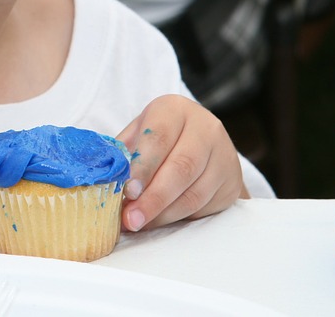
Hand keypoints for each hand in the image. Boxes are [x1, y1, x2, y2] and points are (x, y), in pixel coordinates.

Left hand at [115, 95, 244, 231]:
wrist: (202, 144)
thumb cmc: (158, 138)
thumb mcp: (138, 135)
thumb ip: (122, 155)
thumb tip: (103, 184)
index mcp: (175, 109)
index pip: (158, 137)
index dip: (142, 167)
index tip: (127, 191)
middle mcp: (205, 128)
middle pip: (181, 167)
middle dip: (153, 198)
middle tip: (131, 219)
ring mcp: (224, 155)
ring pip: (194, 192)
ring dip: (163, 214)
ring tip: (140, 224)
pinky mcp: (231, 182)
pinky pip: (204, 206)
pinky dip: (178, 218)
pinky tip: (159, 221)